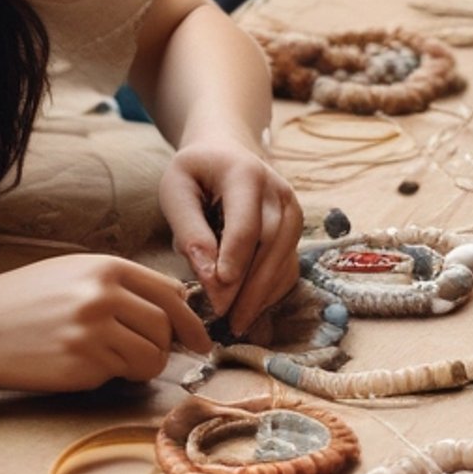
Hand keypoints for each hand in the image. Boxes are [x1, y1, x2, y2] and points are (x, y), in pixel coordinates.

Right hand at [0, 255, 211, 392]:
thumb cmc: (23, 299)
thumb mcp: (72, 273)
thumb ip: (119, 284)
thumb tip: (172, 306)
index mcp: (105, 267)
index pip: (171, 294)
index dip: (191, 321)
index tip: (199, 340)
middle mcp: (103, 295)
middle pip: (166, 328)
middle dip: (165, 347)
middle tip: (149, 356)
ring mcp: (93, 331)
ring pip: (151, 357)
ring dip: (143, 366)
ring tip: (116, 363)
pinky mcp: (81, 364)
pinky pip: (118, 376)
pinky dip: (110, 376)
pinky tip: (83, 365)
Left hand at [157, 137, 302, 327]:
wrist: (226, 151)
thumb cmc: (195, 172)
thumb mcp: (177, 189)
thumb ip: (188, 229)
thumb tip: (207, 275)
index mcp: (246, 173)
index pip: (246, 222)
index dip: (234, 258)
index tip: (219, 289)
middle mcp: (278, 191)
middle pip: (270, 245)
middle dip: (248, 286)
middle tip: (226, 318)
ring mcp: (293, 210)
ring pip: (283, 259)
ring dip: (261, 294)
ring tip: (237, 322)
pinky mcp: (295, 230)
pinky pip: (289, 266)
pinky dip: (271, 291)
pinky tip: (251, 309)